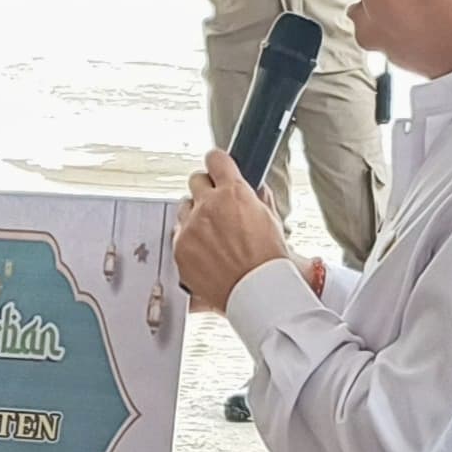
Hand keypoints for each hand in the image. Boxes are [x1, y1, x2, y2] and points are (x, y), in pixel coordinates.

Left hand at [174, 150, 287, 310]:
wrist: (256, 292)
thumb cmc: (269, 261)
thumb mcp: (272, 221)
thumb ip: (258, 200)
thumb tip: (256, 190)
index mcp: (233, 192)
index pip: (216, 159)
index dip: (217, 163)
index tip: (217, 167)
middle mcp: (208, 205)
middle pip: (196, 181)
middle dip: (205, 190)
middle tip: (216, 206)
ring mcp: (191, 227)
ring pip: (184, 208)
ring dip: (195, 216)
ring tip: (212, 236)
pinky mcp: (180, 248)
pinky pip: (179, 235)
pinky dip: (189, 241)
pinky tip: (206, 254)